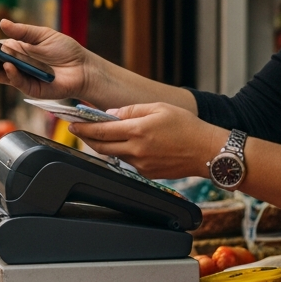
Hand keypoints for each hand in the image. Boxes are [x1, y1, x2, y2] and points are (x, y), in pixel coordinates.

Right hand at [0, 19, 93, 100]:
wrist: (83, 67)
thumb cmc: (65, 50)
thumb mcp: (43, 34)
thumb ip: (23, 31)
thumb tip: (2, 23)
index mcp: (15, 50)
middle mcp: (14, 65)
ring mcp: (22, 78)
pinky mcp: (32, 89)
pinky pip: (18, 82)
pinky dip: (12, 74)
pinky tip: (9, 65)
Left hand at [69, 102, 224, 179]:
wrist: (207, 151)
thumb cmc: (187, 126)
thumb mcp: (159, 107)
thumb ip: (131, 110)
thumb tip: (110, 115)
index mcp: (138, 131)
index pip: (101, 131)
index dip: (83, 128)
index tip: (73, 124)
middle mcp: (137, 150)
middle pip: (101, 147)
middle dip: (87, 138)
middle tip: (79, 129)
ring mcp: (141, 164)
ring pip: (114, 155)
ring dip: (105, 145)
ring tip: (103, 134)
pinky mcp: (148, 174)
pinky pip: (128, 163)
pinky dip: (123, 153)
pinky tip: (128, 144)